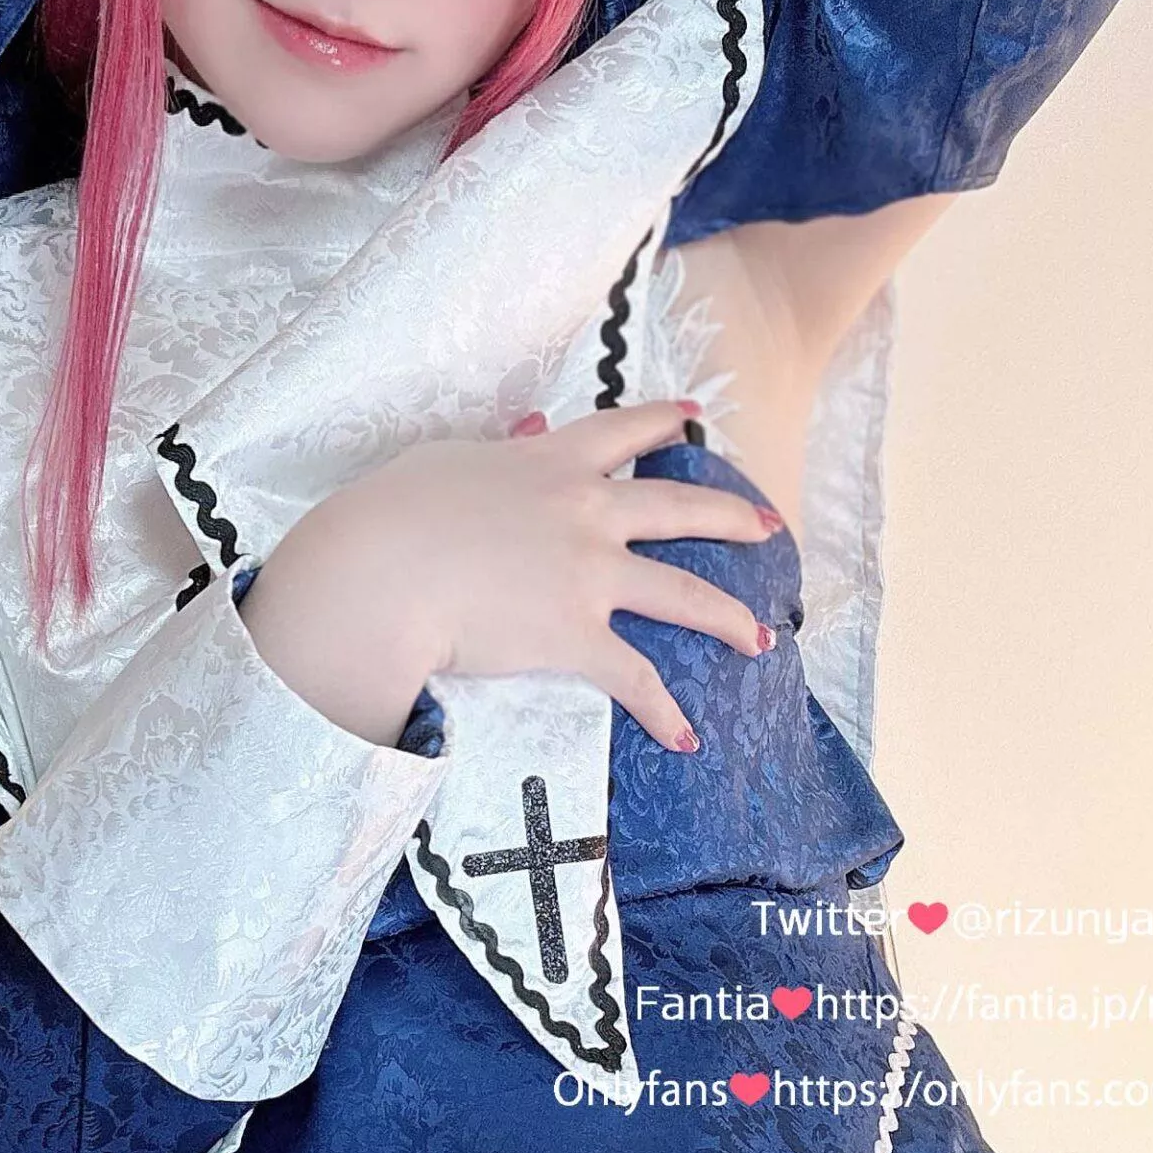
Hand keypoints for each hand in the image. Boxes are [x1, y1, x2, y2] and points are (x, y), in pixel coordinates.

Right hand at [238, 401, 781, 751]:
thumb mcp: (449, 459)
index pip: (627, 430)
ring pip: (685, 594)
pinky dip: (663, 711)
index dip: (667, 421)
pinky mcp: (575, 635)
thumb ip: (498, 447)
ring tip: (760, 637)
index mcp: (556, 460)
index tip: (698, 417)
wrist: (383, 569)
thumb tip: (525, 428)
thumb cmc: (395, 511)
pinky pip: (635, 678)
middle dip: (734, 517)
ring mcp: (589, 574)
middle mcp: (588, 511)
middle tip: (769, 527)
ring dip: (730, 618)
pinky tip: (686, 736)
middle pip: (682, 508)